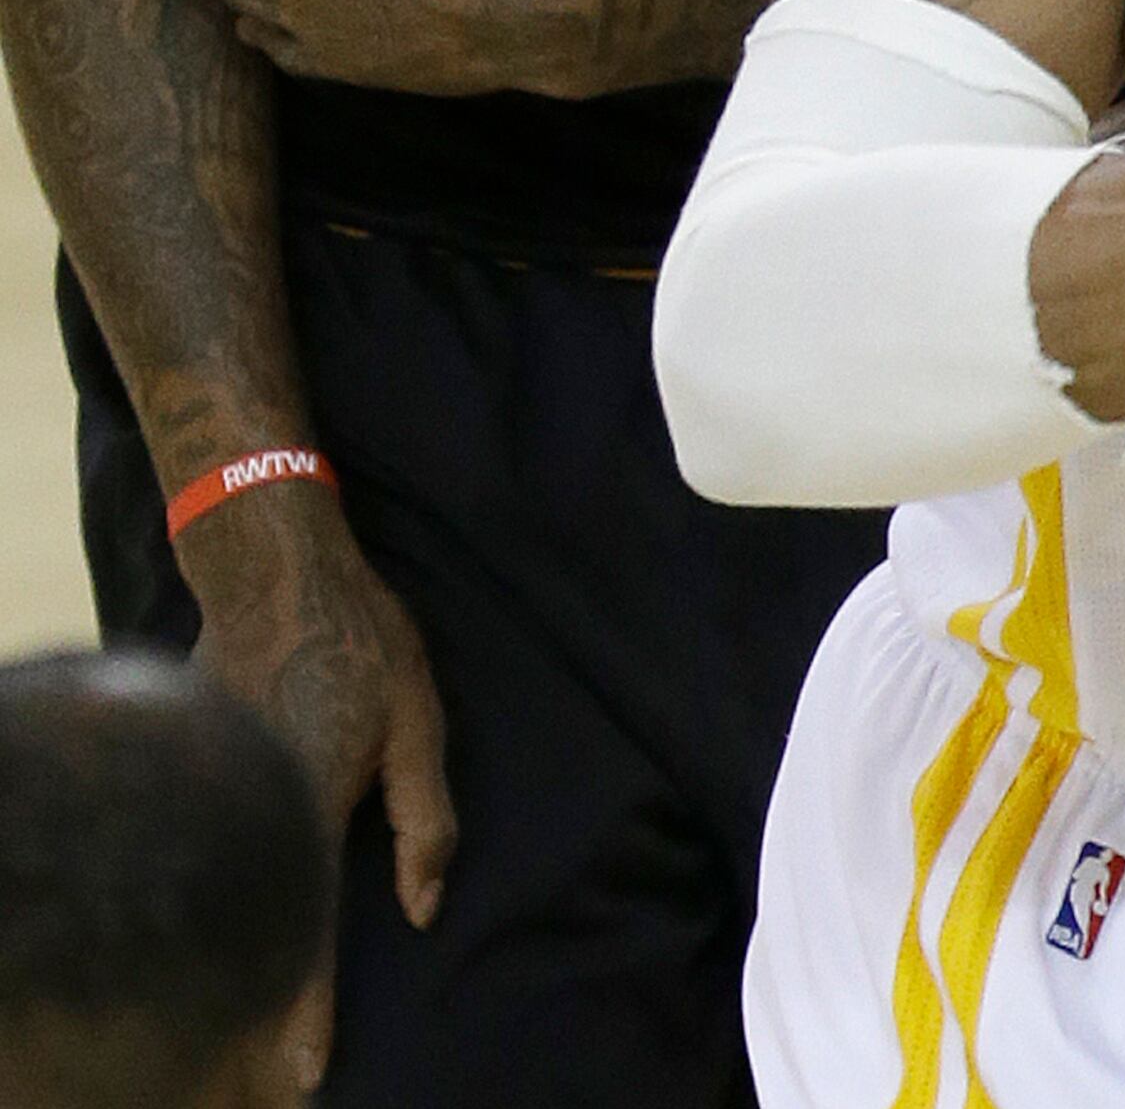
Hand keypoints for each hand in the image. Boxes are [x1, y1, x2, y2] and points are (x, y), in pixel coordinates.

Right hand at [178, 484, 453, 1088]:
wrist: (272, 571)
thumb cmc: (362, 640)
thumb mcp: (420, 719)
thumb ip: (426, 816)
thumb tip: (425, 906)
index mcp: (311, 800)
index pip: (307, 927)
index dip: (306, 1009)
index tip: (304, 1073)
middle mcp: (251, 803)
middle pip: (253, 921)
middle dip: (265, 997)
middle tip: (277, 1076)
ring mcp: (211, 785)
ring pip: (223, 886)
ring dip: (236, 946)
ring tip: (247, 1021)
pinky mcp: (192, 767)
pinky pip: (210, 844)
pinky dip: (216, 887)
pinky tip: (226, 918)